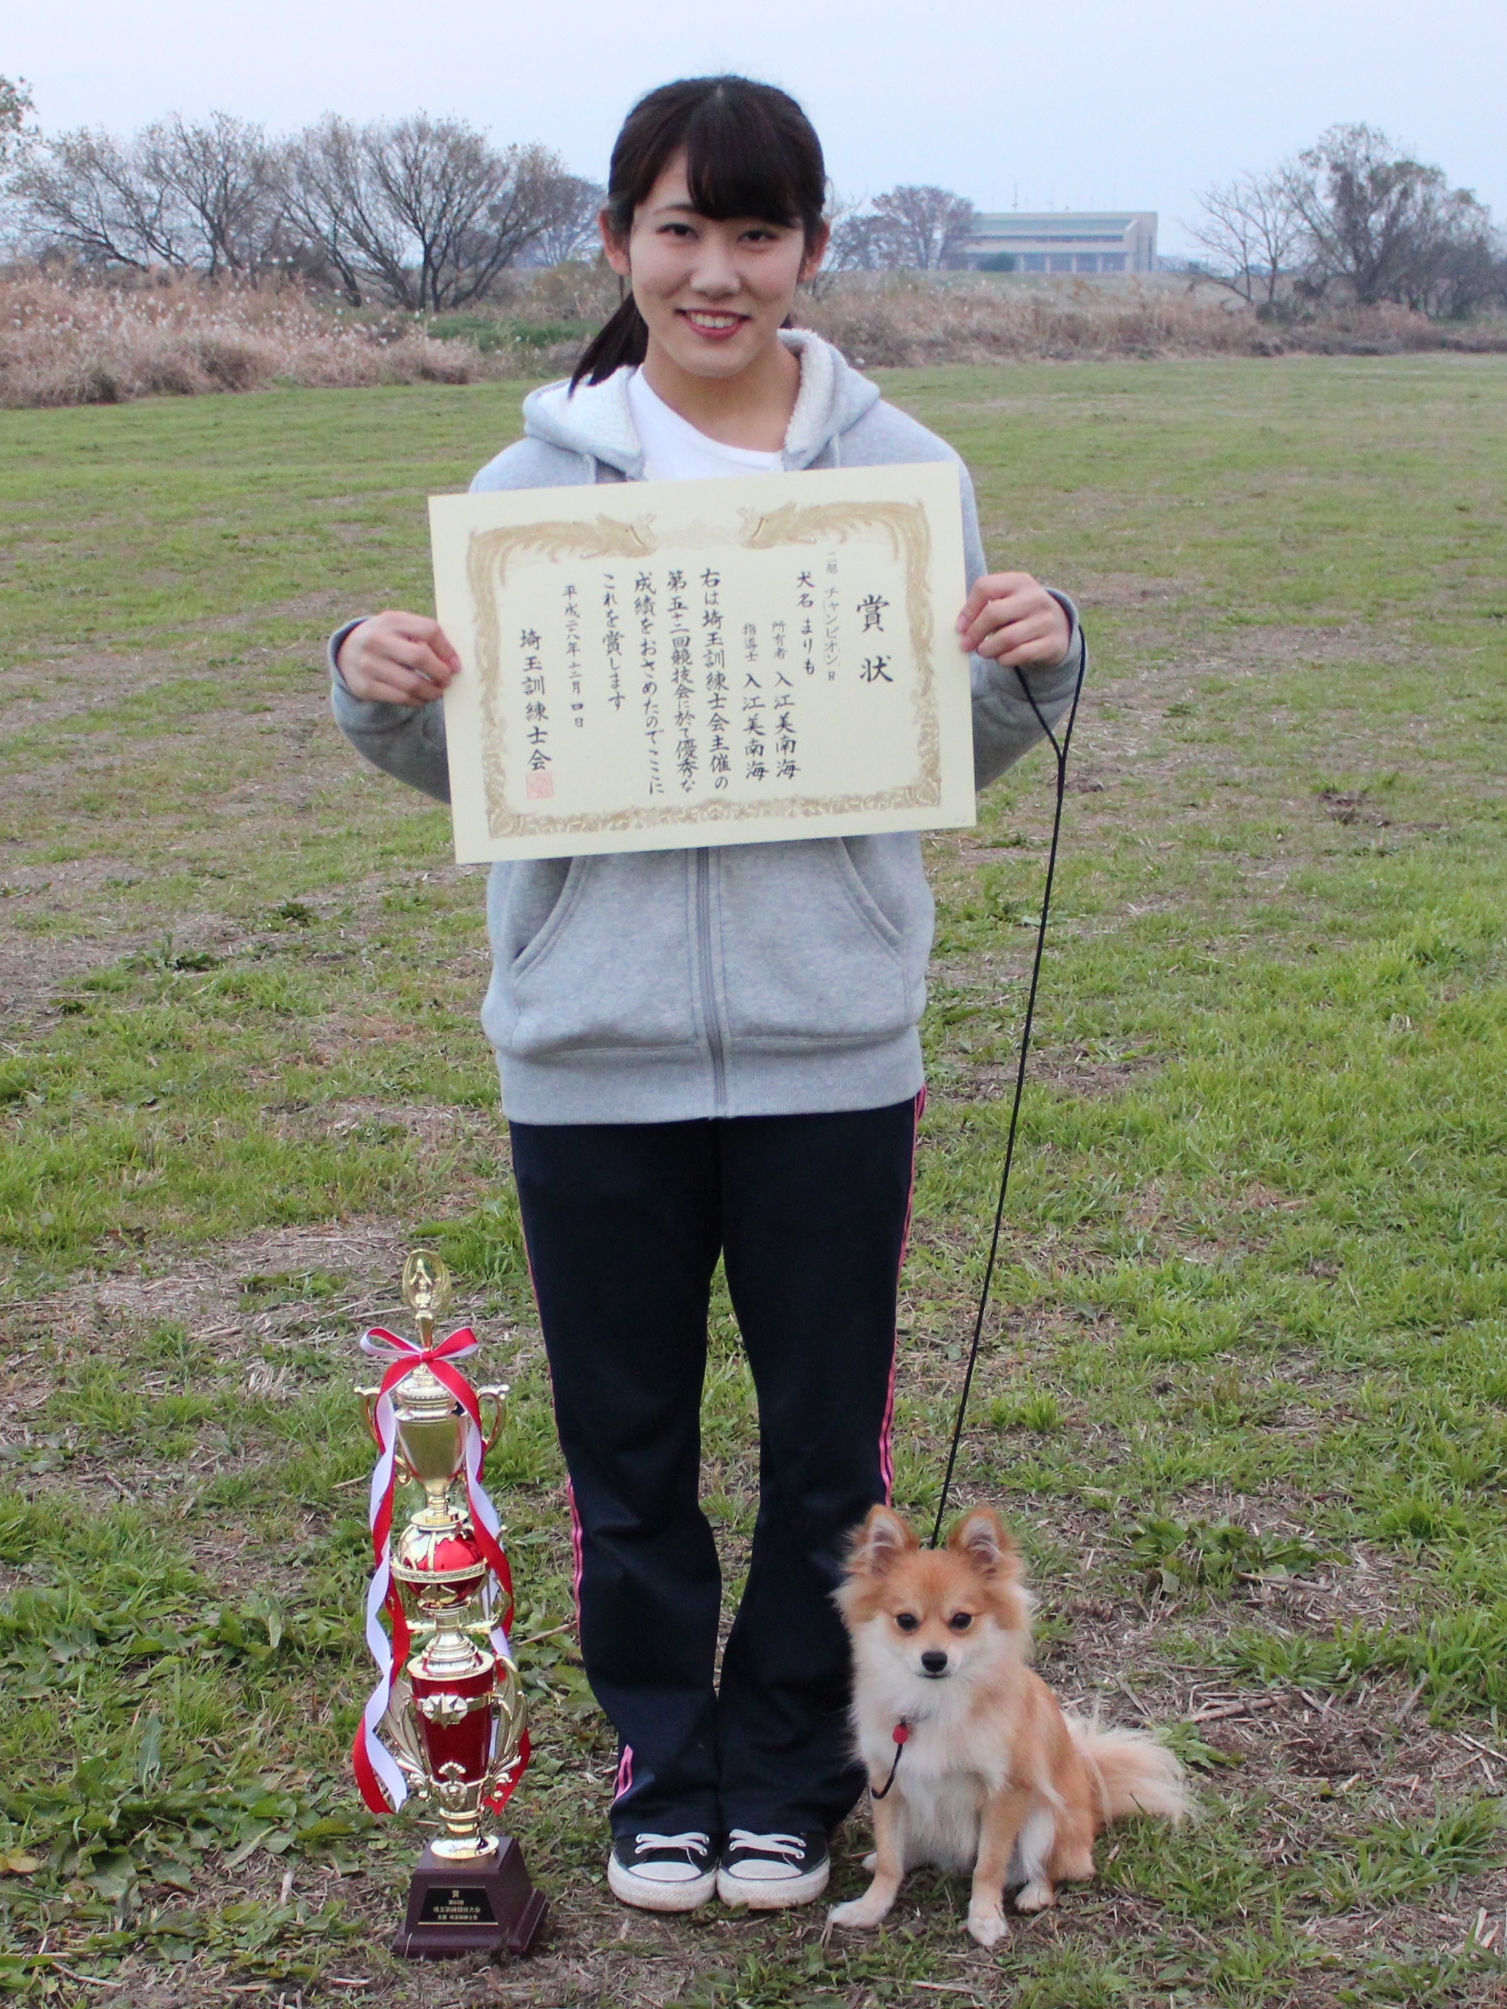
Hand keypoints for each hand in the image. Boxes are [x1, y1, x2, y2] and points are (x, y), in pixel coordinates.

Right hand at [335, 610, 459, 705]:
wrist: (347, 652)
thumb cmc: (387, 639)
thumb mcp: (400, 627)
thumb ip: (425, 636)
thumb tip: (453, 663)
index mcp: (391, 620)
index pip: (429, 630)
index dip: (447, 650)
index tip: (456, 665)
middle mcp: (377, 640)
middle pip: (420, 657)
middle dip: (441, 673)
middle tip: (447, 681)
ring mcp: (368, 664)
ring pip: (412, 683)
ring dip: (432, 692)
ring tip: (437, 692)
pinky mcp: (365, 687)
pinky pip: (400, 698)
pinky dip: (417, 701)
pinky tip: (421, 698)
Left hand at [956, 573, 1070, 667]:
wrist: (1058, 627)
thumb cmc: (1020, 614)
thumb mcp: (1008, 600)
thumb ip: (985, 606)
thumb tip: (961, 627)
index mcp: (1019, 581)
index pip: (985, 587)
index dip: (968, 609)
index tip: (960, 627)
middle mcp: (1035, 597)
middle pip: (994, 613)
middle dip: (975, 633)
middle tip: (966, 645)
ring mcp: (1046, 620)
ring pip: (1006, 638)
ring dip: (988, 649)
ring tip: (983, 651)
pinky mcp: (1052, 643)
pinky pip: (1020, 654)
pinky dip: (1004, 659)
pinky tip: (1001, 657)